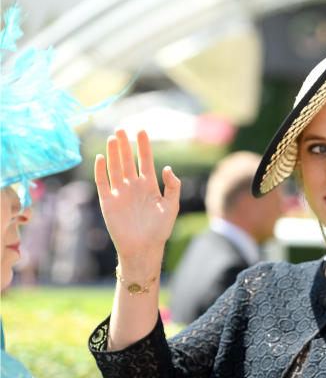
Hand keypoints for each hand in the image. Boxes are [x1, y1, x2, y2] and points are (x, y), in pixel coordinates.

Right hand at [94, 129, 179, 270]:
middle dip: (125, 145)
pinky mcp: (108, 201)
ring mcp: (120, 193)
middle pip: (127, 161)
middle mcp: (133, 186)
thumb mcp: (171, 207)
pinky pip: (103, 183)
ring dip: (113, 154)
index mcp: (149, 186)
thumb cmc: (160, 229)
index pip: (145, 161)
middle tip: (121, 129)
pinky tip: (101, 158)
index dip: (143, 146)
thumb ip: (173, 187)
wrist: (144, 248)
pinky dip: (101, 171)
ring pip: (115, 168)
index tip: (141, 130)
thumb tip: (167, 168)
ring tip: (112, 138)